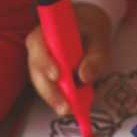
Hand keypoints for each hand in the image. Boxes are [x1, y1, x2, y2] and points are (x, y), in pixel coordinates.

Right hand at [26, 2, 112, 116]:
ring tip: (68, 111)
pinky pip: (47, 87)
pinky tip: (69, 108)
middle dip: (49, 90)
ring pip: (39, 82)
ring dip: (52, 98)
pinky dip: (57, 98)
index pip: (38, 44)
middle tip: (65, 106)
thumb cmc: (91, 29)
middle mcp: (37, 46)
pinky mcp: (44, 73)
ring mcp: (38, 60)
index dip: (45, 61)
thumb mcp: (100, 38)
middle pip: (36, 69)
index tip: (57, 76)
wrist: (87, 25)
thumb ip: (95, 56)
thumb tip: (84, 77)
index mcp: (47, 29)